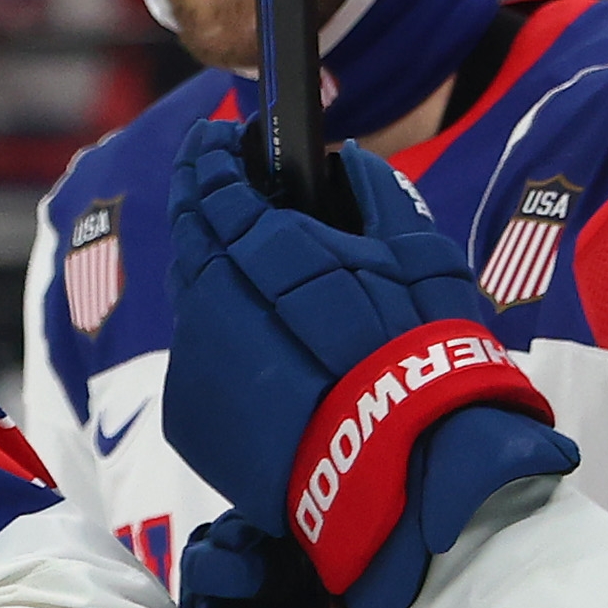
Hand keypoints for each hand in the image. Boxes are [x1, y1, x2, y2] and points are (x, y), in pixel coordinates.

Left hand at [161, 120, 574, 607]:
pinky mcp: (188, 409)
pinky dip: (218, 337)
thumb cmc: (418, 355)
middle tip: (211, 173)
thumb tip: (347, 159)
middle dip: (199, 197)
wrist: (398, 471)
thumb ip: (377, 195)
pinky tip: (255, 344)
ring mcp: (194, 354)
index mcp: (266, 248)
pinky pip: (198, 357)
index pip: (217, 183)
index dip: (212, 155)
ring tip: (239, 260)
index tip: (217, 136)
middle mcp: (215, 293)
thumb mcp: (420, 256)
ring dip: (209, 267)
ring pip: (190, 293)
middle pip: (190, 230)